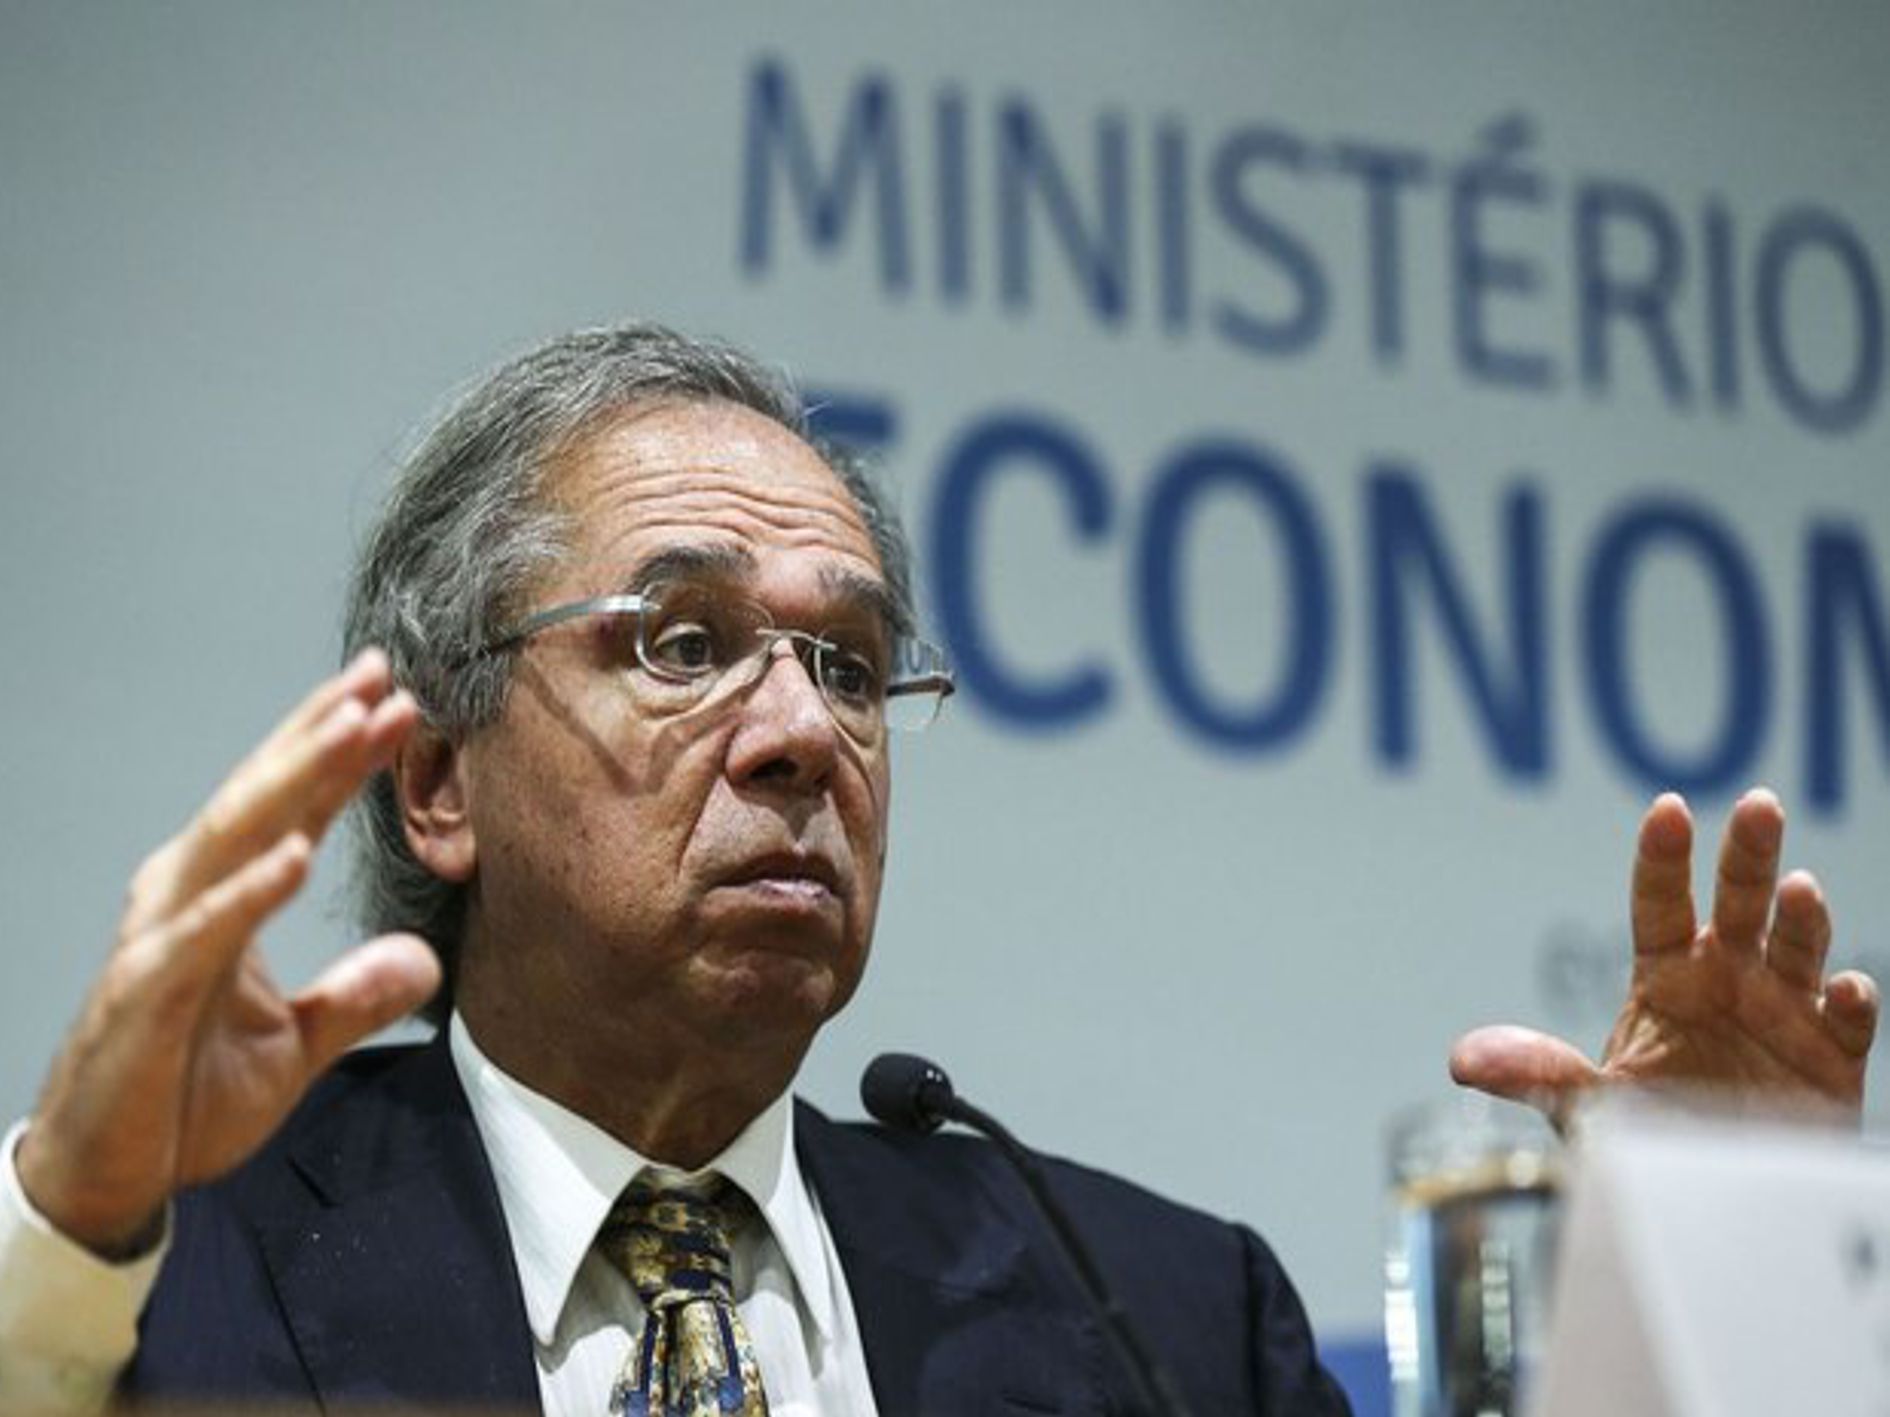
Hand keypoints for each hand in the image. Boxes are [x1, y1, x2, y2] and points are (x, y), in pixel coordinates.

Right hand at [15, 651, 440, 1254]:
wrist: (105, 1177)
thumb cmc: (181, 1100)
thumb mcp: (295, 1048)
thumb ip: (356, 998)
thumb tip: (424, 958)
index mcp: (221, 898)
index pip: (290, 809)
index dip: (340, 753)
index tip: (397, 700)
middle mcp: (186, 898)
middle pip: (262, 797)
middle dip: (320, 733)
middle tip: (381, 678)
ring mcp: (162, 939)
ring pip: (233, 838)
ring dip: (294, 780)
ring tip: (352, 728)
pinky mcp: (145, 993)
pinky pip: (203, 932)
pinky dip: (249, 890)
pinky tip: (296, 853)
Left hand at [1451, 788, 1879, 1125]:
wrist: (1712, 1204)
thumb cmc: (1649, 1142)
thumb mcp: (1588, 1108)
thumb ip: (1538, 1076)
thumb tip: (1465, 1061)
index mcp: (1668, 979)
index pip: (1661, 905)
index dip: (1663, 859)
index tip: (1666, 811)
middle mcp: (1728, 981)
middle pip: (1740, 901)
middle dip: (1749, 853)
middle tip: (1758, 805)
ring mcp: (1783, 1015)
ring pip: (1798, 947)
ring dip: (1801, 918)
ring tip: (1799, 890)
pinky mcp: (1831, 1060)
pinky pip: (1847, 1022)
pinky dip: (1850, 1002)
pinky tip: (1845, 990)